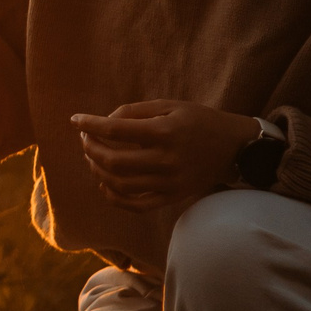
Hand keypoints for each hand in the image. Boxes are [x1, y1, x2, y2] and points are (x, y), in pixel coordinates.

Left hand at [72, 100, 261, 210]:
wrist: (235, 147)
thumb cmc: (199, 120)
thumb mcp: (170, 105)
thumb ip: (134, 111)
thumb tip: (103, 122)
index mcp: (165, 132)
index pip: (115, 130)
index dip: (89, 125)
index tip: (75, 120)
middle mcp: (166, 160)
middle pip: (113, 161)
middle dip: (90, 149)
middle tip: (85, 139)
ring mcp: (169, 182)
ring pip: (120, 184)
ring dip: (98, 171)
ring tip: (93, 157)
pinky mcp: (172, 197)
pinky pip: (136, 205)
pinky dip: (114, 197)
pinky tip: (104, 184)